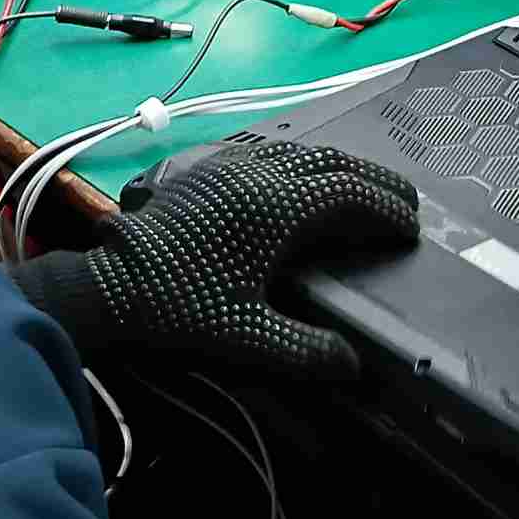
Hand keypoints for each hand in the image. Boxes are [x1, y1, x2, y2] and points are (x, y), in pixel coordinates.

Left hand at [9, 137, 415, 382]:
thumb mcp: (247, 336)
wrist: (109, 284)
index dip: (385, 208)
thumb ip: (305, 351)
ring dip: (336, 167)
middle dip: (372, 180)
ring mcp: (229, 164)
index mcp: (277, 206)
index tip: (409, 227)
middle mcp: (259, 173)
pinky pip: (265, 151)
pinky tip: (295, 180)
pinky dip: (297, 162)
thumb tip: (353, 367)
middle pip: (331, 162)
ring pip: (298, 151)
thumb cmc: (180, 308)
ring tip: (358, 189)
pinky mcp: (204, 168)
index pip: (348, 194)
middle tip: (401, 201)